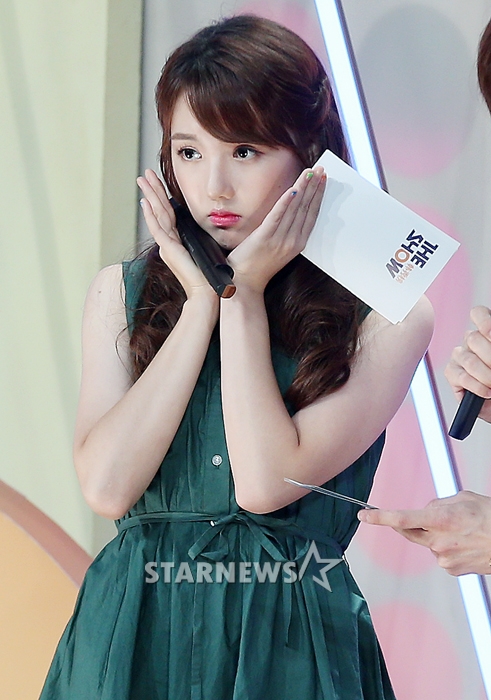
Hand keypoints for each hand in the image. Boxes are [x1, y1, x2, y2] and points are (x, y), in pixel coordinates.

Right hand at [137, 170, 216, 302]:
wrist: (206, 292)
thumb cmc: (208, 276)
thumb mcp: (204, 251)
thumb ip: (199, 239)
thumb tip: (206, 229)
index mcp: (177, 240)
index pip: (168, 213)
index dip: (162, 196)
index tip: (157, 182)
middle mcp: (170, 241)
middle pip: (159, 210)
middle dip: (152, 190)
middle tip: (144, 174)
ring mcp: (168, 245)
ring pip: (157, 215)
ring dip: (150, 196)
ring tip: (142, 180)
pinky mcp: (169, 250)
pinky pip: (158, 229)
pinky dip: (151, 216)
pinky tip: (146, 203)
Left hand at [226, 166, 326, 292]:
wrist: (245, 283)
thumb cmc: (259, 266)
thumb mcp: (279, 249)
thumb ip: (286, 232)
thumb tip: (291, 210)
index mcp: (298, 244)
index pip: (312, 214)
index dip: (318, 195)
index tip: (323, 180)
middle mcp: (292, 241)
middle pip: (306, 208)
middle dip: (315, 187)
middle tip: (321, 170)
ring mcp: (279, 240)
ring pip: (295, 209)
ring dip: (304, 188)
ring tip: (310, 172)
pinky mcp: (265, 238)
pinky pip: (278, 216)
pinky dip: (286, 202)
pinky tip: (293, 189)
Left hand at [357, 491, 490, 575]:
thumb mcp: (463, 499)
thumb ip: (438, 503)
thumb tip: (426, 510)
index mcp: (440, 519)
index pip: (401, 518)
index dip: (380, 517)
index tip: (365, 515)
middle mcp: (438, 540)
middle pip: (410, 531)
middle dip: (411, 523)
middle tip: (430, 517)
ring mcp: (443, 558)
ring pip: (428, 542)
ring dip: (437, 535)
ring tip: (463, 531)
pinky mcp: (451, 569)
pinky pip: (440, 554)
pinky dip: (448, 547)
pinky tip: (465, 543)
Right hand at [444, 306, 490, 422]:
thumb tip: (488, 353)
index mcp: (486, 333)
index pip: (478, 314)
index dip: (484, 321)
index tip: (490, 334)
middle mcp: (471, 341)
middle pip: (472, 338)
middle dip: (489, 357)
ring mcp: (459, 356)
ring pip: (468, 360)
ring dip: (485, 376)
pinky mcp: (451, 373)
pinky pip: (461, 377)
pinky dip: (476, 387)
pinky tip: (486, 392)